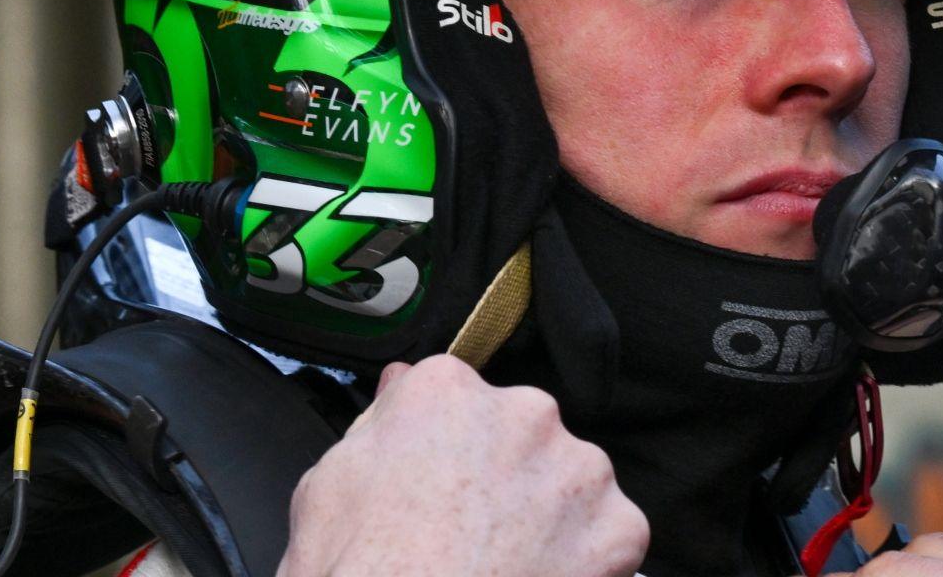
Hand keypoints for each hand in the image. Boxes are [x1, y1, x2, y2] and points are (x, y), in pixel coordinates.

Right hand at [278, 355, 648, 576]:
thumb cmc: (361, 573)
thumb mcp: (324, 492)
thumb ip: (373, 426)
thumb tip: (397, 385)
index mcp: (447, 392)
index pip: (454, 397)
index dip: (443, 448)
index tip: (435, 485)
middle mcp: (523, 413)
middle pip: (519, 433)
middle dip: (502, 475)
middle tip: (468, 533)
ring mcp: (579, 468)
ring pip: (569, 480)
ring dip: (547, 513)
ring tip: (502, 564)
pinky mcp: (618, 525)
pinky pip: (609, 534)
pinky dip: (585, 559)